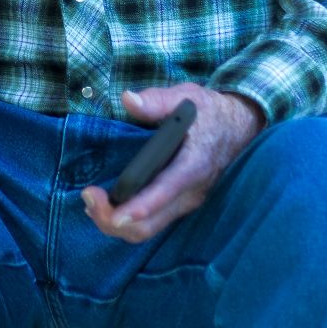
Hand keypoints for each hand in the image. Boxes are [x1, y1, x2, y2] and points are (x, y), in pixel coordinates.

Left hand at [80, 84, 263, 242]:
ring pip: (147, 229)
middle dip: (114, 220)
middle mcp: (191, 192)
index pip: (166, 191)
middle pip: (150, 223)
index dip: (141, 207)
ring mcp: (185, 203)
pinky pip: (150, 223)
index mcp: (194, 165)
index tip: (115, 214)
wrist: (238, 128)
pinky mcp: (178, 205)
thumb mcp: (187, 97)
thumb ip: (157, 100)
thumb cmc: (209, 112)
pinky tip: (106, 204)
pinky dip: (124, 220)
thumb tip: (128, 99)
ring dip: (114, 223)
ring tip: (90, 201)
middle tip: (88, 197)